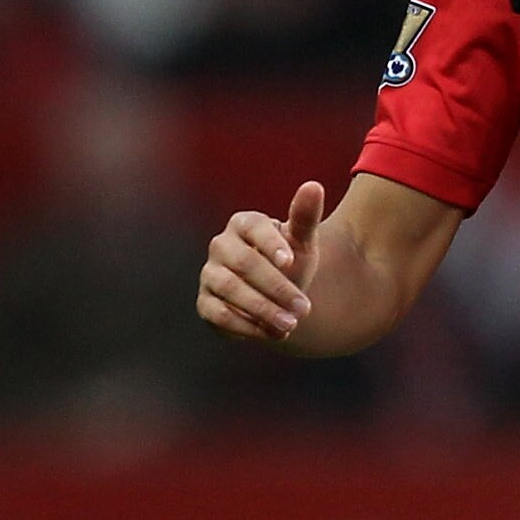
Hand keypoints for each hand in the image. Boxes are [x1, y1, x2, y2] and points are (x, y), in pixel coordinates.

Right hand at [196, 181, 324, 343]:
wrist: (279, 295)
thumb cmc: (291, 262)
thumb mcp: (303, 242)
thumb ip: (306, 216)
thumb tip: (314, 186)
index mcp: (244, 224)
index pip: (253, 227)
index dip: (270, 243)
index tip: (290, 261)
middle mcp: (221, 246)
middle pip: (243, 263)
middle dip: (276, 287)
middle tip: (304, 308)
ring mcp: (210, 274)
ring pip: (229, 289)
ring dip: (262, 309)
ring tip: (291, 324)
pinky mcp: (206, 303)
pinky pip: (218, 314)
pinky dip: (245, 326)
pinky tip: (272, 334)